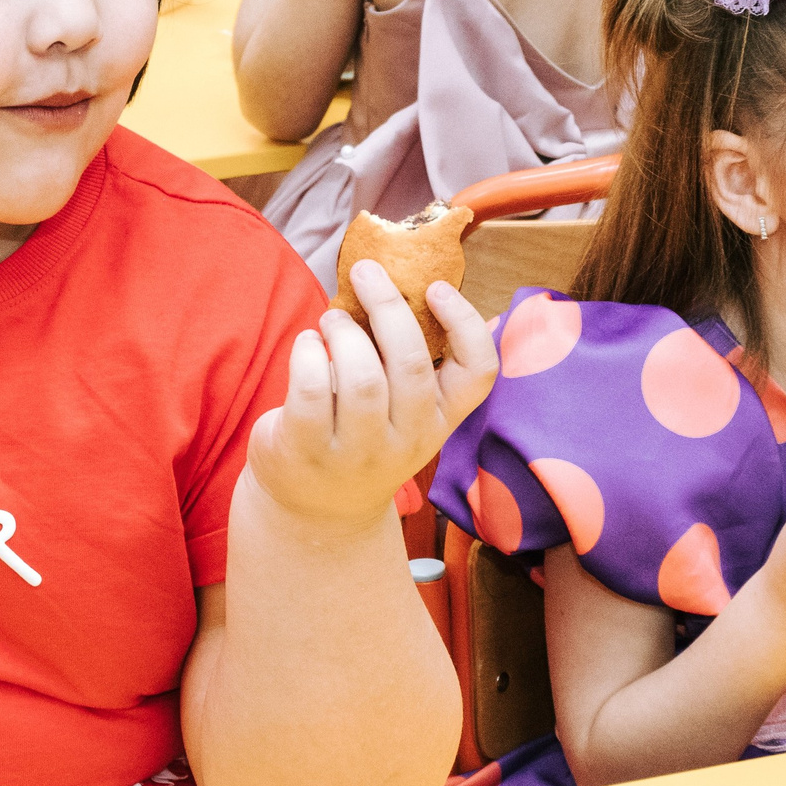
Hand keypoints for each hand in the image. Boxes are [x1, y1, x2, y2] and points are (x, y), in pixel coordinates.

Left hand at [244, 258, 496, 530]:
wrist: (318, 513)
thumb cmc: (362, 437)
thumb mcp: (403, 412)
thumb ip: (411, 362)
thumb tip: (414, 285)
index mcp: (441, 419)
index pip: (478, 373)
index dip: (465, 323)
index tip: (436, 287)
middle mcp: (408, 439)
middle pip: (411, 363)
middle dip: (387, 305)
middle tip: (365, 272)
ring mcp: (359, 451)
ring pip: (362, 376)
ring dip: (343, 330)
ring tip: (331, 319)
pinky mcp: (309, 452)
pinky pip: (313, 389)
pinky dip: (307, 352)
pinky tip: (307, 345)